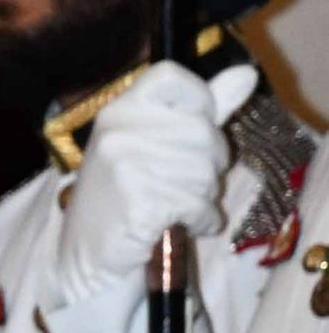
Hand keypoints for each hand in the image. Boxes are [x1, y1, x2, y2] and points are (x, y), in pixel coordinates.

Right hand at [50, 59, 254, 306]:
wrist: (84, 258)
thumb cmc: (119, 199)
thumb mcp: (148, 145)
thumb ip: (198, 110)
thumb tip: (248, 73)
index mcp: (119, 111)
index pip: (170, 77)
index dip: (198, 98)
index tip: (198, 124)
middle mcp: (119, 132)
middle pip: (201, 130)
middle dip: (210, 162)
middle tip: (191, 183)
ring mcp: (126, 167)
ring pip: (204, 171)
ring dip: (205, 196)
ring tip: (185, 207)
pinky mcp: (139, 204)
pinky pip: (196, 205)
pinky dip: (202, 220)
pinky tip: (188, 226)